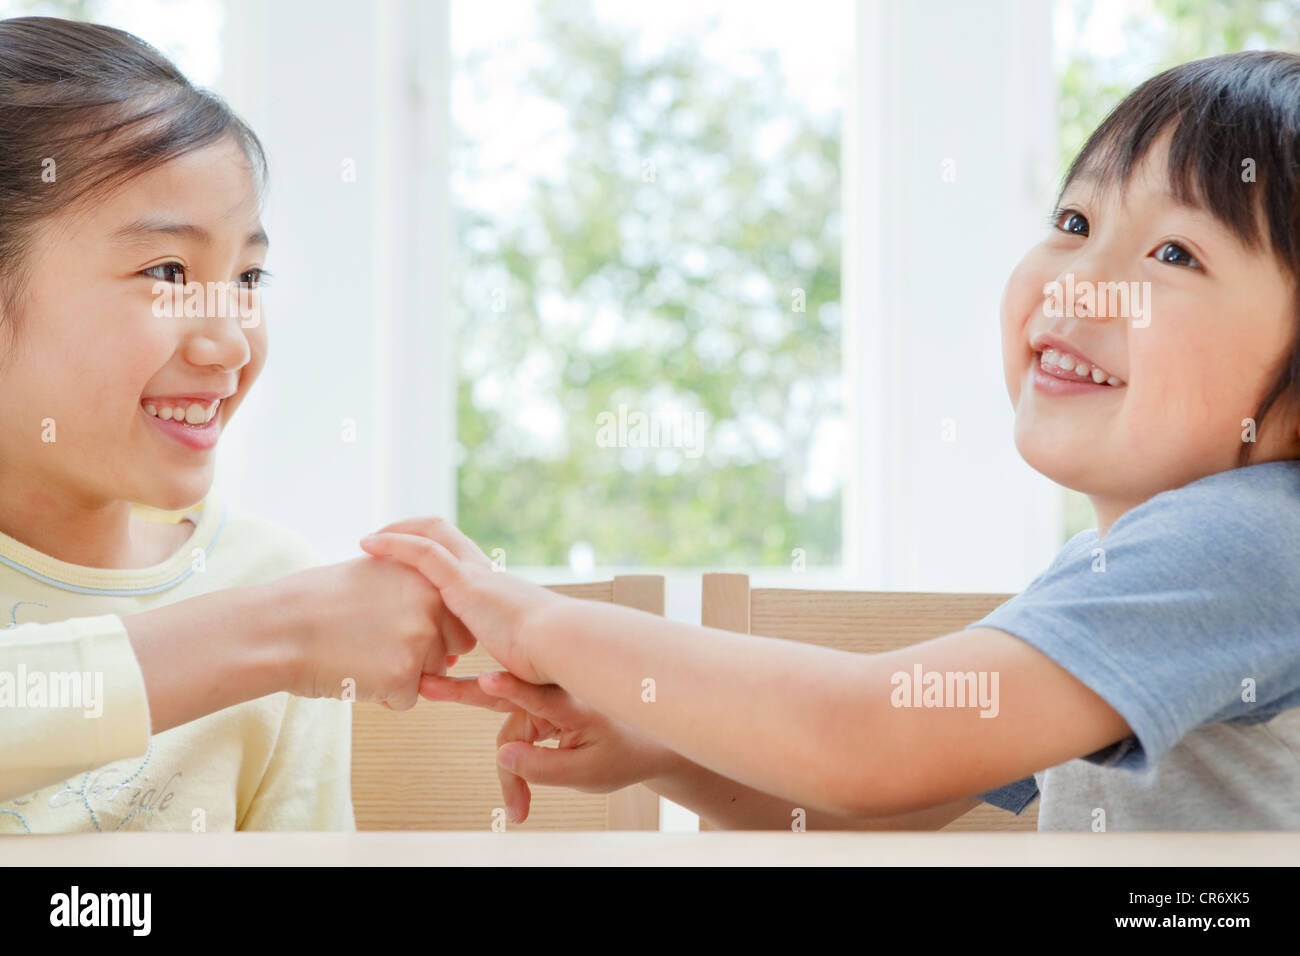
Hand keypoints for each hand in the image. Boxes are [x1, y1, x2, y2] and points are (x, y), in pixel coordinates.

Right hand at [270, 554, 474, 709]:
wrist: (280, 627)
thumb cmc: (322, 602)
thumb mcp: (378, 573)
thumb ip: (419, 589)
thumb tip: (452, 614)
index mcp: (429, 577)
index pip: (459, 620)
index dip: (428, 632)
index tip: (391, 627)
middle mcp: (433, 604)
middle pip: (451, 651)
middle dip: (423, 657)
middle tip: (375, 643)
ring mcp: (421, 640)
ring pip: (431, 678)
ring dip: (401, 676)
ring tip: (360, 654)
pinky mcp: (404, 675)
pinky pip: (407, 700)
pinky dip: (382, 696)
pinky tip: (354, 673)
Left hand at [359, 517, 564, 683]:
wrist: (560, 649)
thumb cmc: (542, 668)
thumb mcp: (502, 671)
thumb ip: (469, 681)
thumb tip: (446, 689)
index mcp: (493, 591)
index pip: (458, 559)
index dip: (431, 555)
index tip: (404, 566)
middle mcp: (484, 573)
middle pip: (443, 533)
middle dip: (409, 531)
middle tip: (378, 541)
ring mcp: (475, 574)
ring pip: (431, 533)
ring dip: (397, 531)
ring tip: (367, 541)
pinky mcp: (466, 581)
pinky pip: (422, 552)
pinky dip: (393, 544)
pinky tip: (367, 545)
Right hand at [420, 670, 682, 822]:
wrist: (646, 744)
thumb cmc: (622, 755)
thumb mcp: (587, 774)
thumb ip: (543, 768)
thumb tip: (502, 757)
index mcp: (571, 703)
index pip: (535, 695)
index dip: (510, 688)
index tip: (488, 679)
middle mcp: (553, 694)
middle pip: (501, 699)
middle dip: (461, 694)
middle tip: (425, 685)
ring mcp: (544, 701)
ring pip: (508, 736)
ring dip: (510, 774)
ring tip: (518, 811)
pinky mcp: (539, 710)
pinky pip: (515, 737)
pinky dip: (516, 767)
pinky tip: (520, 801)